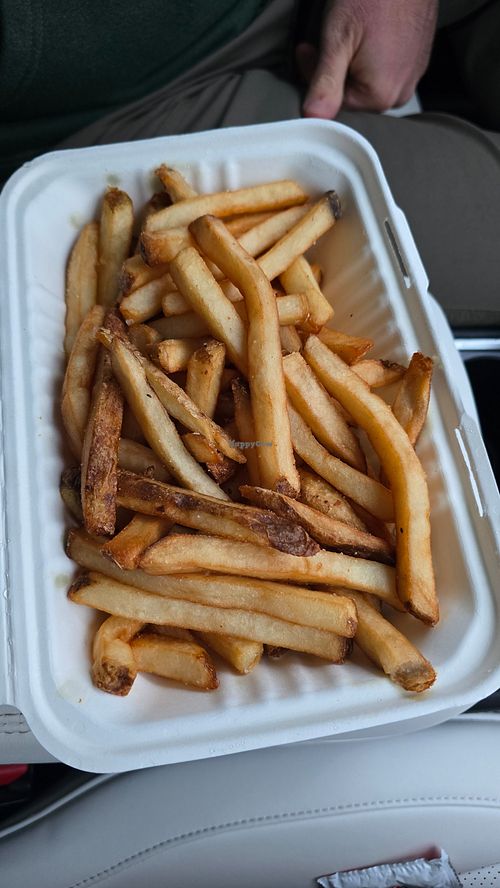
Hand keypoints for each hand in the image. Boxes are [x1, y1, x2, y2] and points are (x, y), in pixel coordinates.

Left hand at [299, 0, 437, 118]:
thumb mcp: (338, 40)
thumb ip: (325, 83)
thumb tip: (313, 118)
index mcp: (381, 95)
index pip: (336, 102)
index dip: (316, 76)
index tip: (306, 52)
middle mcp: (401, 91)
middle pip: (354, 96)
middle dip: (335, 71)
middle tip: (324, 42)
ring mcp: (413, 75)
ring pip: (370, 83)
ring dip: (353, 63)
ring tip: (349, 34)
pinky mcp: (418, 60)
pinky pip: (389, 69)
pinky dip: (374, 55)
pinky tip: (369, 32)